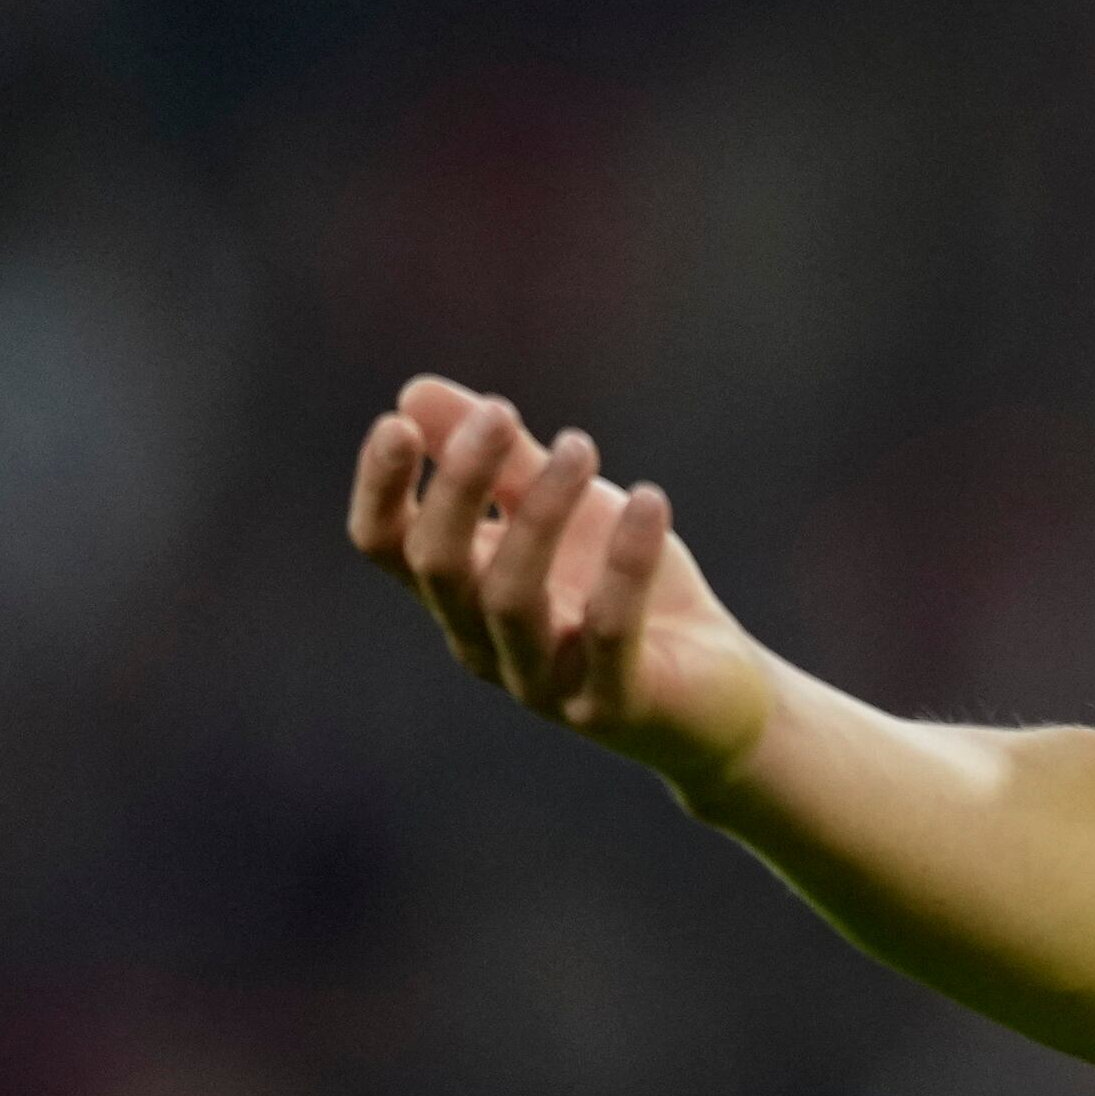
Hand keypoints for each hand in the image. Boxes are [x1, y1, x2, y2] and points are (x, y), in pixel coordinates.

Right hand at [348, 377, 775, 798]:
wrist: (713, 688)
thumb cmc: (620, 589)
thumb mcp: (566, 510)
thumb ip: (501, 461)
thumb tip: (414, 392)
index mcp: (462, 591)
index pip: (389, 547)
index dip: (381, 491)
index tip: (395, 424)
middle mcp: (484, 641)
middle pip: (440, 567)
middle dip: (459, 487)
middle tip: (500, 412)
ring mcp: (541, 680)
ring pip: (510, 599)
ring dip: (541, 514)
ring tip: (580, 445)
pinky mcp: (609, 703)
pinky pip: (608, 632)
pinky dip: (625, 565)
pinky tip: (651, 502)